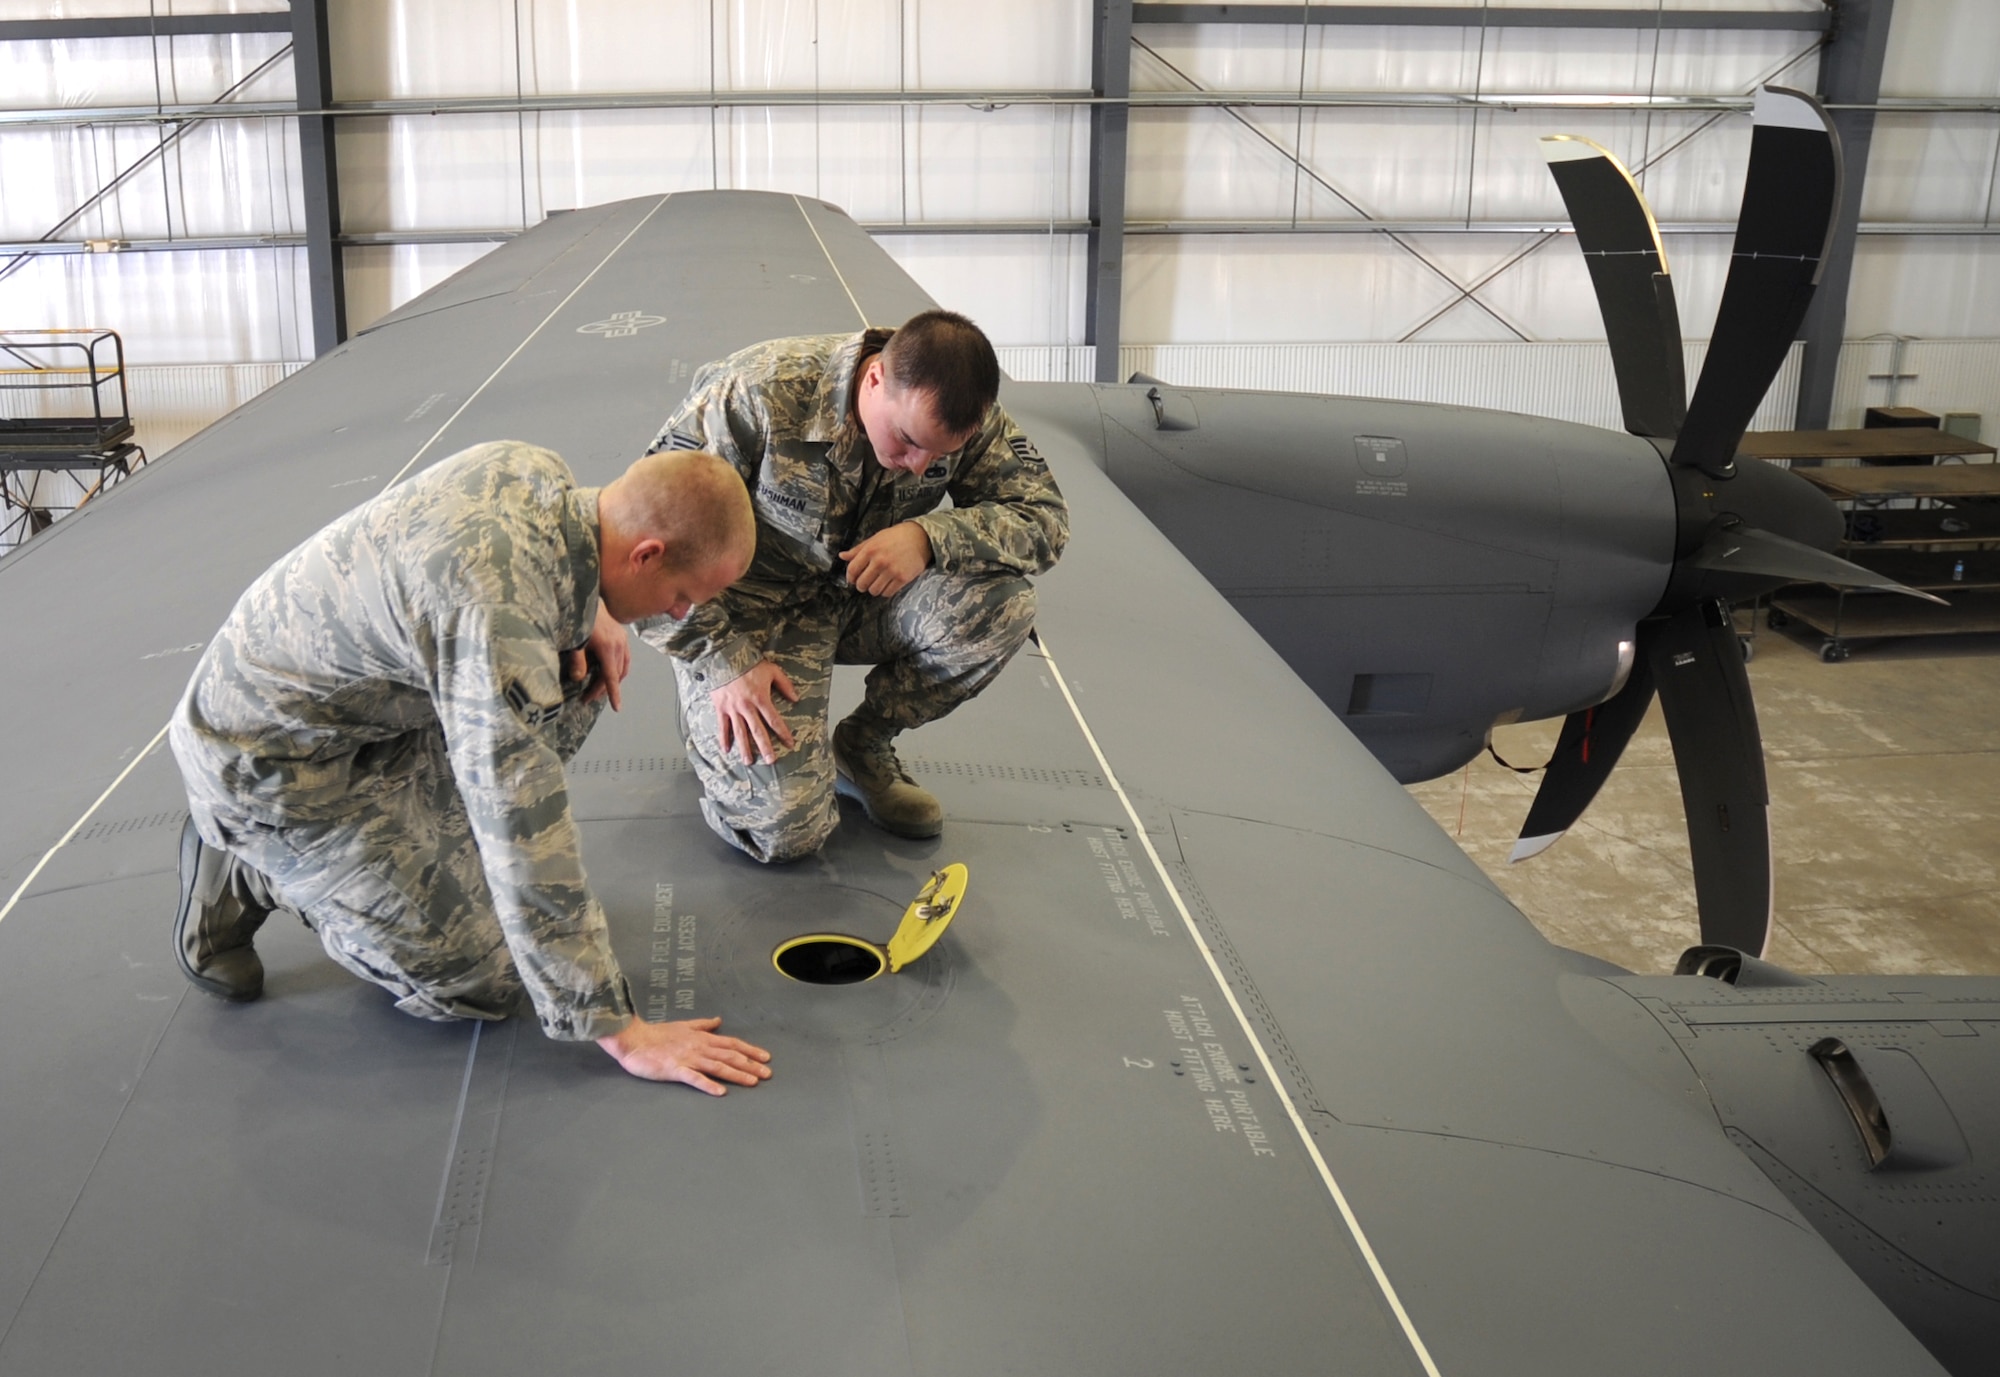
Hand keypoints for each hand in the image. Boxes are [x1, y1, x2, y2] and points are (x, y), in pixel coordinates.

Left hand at [567, 602, 630, 710]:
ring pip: (622, 667)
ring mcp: (623, 640)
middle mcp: (619, 645)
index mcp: (607, 648)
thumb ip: (577, 660)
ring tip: (597, 688)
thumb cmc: (579, 619)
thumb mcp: (575, 640)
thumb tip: (578, 678)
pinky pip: (625, 658)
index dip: (614, 694)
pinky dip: (619, 669)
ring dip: (612, 680)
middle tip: (587, 698)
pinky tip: (609, 672)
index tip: (617, 708)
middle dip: (603, 689)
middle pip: (615, 675)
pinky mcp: (622, 636)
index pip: (611, 677)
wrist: (587, 598)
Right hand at [596, 1016, 771, 1093]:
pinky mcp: (675, 1069)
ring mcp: (688, 1058)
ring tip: (753, 1082)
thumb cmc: (657, 1034)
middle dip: (750, 1065)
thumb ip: (703, 1025)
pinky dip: (708, 1084)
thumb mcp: (683, 1025)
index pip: (731, 1044)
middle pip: (730, 1056)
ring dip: (736, 1074)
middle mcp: (699, 1047)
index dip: (750, 1050)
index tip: (766, 1057)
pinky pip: (694, 1078)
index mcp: (702, 1038)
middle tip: (768, 1074)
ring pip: (717, 1066)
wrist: (633, 1039)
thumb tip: (718, 1021)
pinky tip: (720, 1092)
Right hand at [710, 660, 798, 764]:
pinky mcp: (720, 708)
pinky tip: (726, 750)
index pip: (774, 720)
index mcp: (760, 699)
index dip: (783, 733)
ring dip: (744, 748)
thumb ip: (785, 685)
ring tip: (748, 762)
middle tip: (771, 760)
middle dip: (765, 747)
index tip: (790, 744)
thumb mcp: (771, 670)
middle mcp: (747, 707)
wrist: (724, 658)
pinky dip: (723, 739)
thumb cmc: (748, 664)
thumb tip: (796, 698)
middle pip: (757, 731)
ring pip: (740, 733)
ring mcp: (732, 709)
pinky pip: (722, 726)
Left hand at [840, 522, 931, 597]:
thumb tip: (842, 556)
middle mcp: (879, 562)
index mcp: (870, 550)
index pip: (852, 570)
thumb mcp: (875, 539)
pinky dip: (885, 591)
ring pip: (874, 591)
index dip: (850, 577)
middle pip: (862, 583)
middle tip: (865, 583)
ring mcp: (891, 571)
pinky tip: (887, 584)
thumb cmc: (896, 536)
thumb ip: (858, 549)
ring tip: (877, 583)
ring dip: (873, 589)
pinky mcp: (902, 578)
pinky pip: (887, 593)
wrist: (920, 538)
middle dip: (861, 585)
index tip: (852, 579)